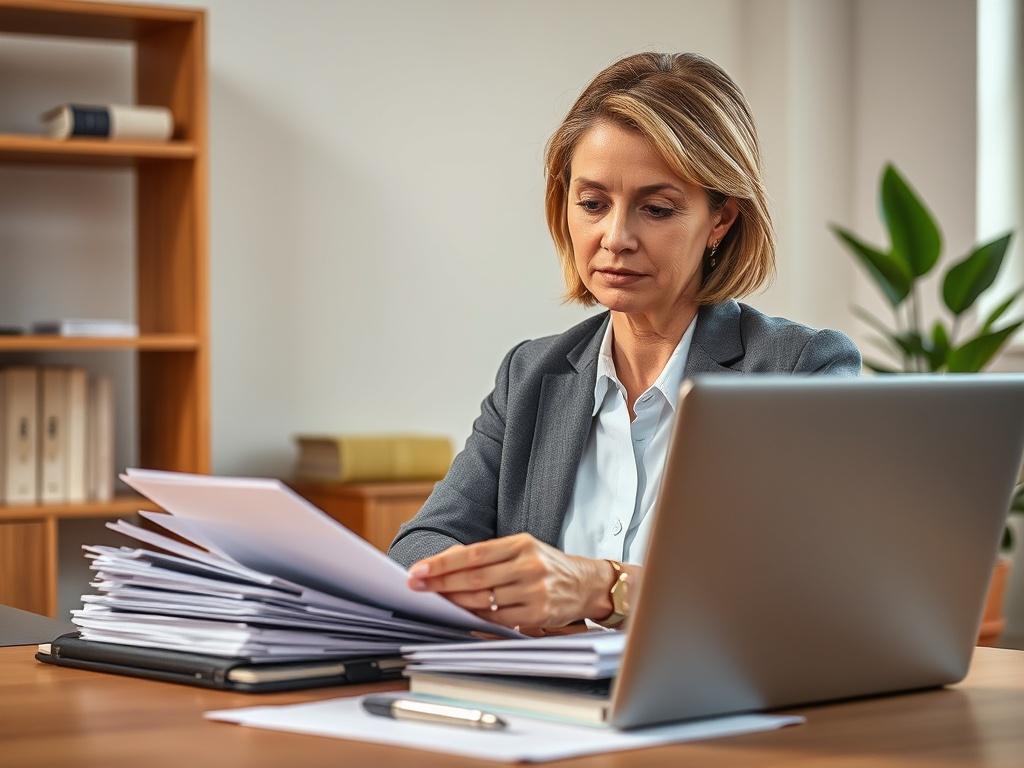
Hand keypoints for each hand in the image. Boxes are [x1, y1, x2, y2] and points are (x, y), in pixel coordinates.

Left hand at [407, 533, 613, 628]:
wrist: (587, 584)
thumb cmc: (547, 565)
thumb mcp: (523, 549)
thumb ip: (490, 557)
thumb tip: (447, 566)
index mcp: (521, 543)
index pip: (474, 553)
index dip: (443, 563)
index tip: (419, 570)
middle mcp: (528, 565)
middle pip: (474, 577)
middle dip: (440, 583)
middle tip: (416, 586)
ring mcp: (534, 590)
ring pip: (483, 599)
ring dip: (454, 601)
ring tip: (434, 600)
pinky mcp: (538, 613)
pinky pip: (498, 618)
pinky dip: (476, 617)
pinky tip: (461, 614)